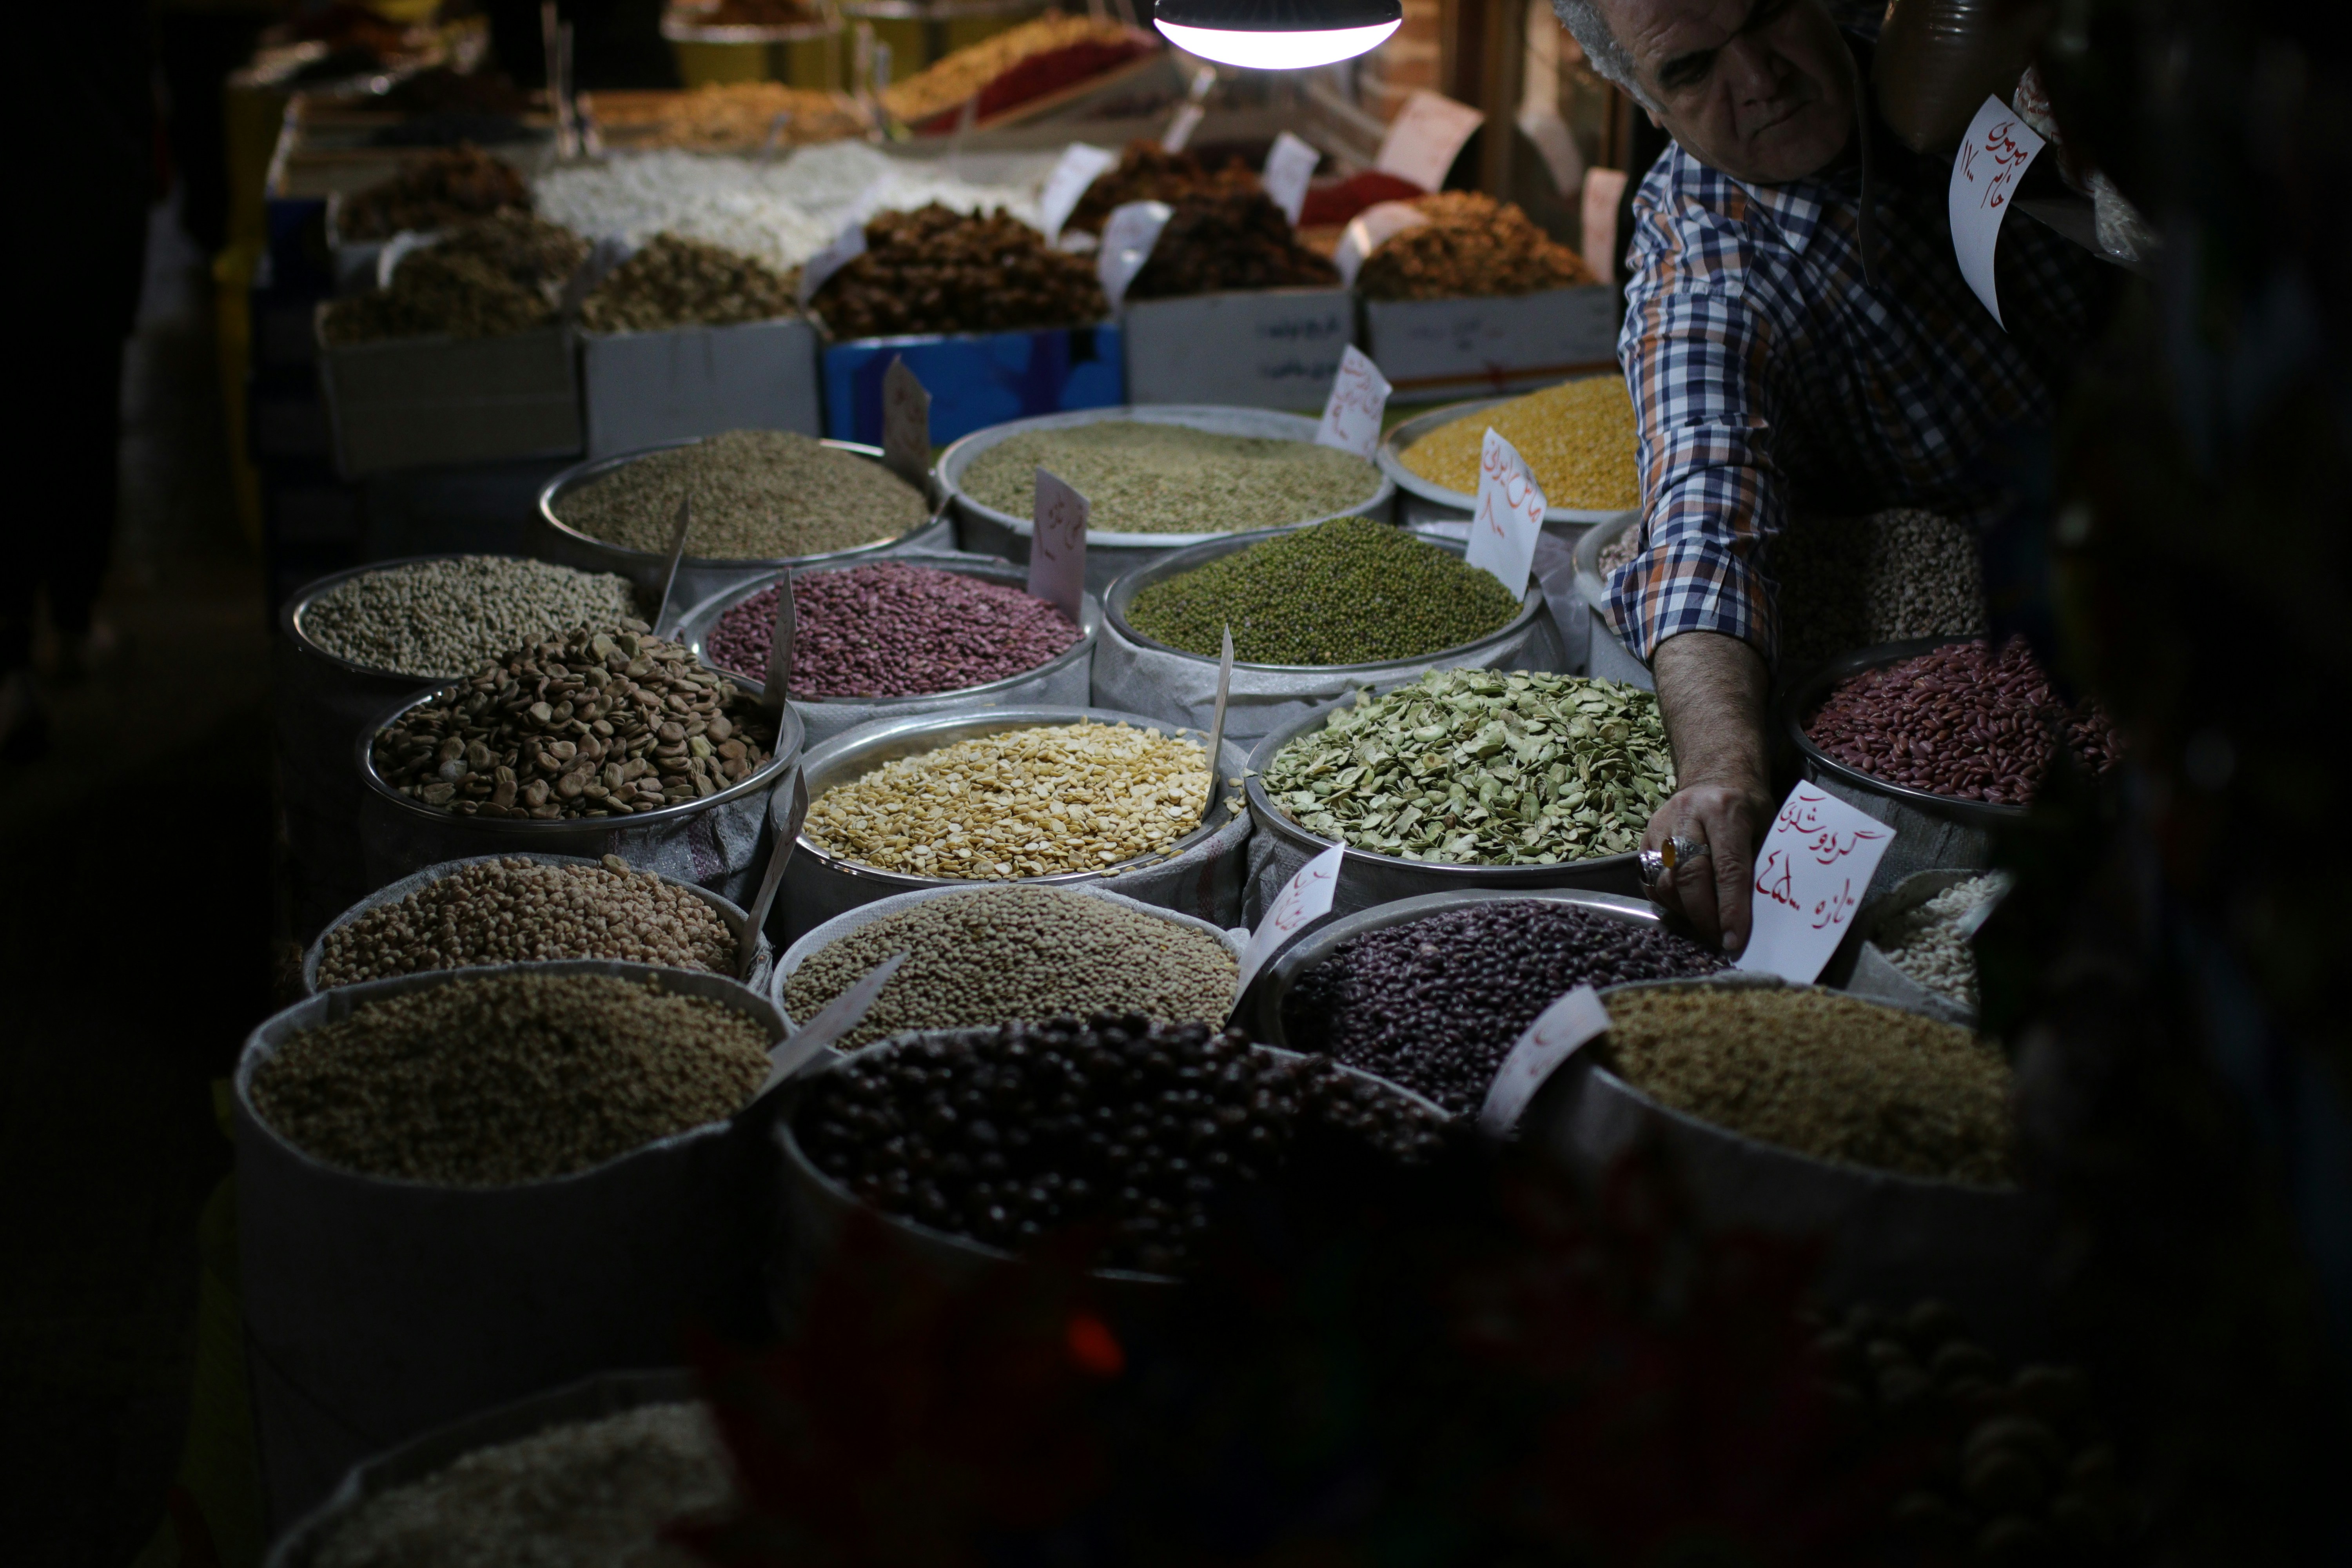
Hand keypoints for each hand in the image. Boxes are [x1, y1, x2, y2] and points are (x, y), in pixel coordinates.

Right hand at [1642, 781, 1773, 953]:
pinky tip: (1685, 907)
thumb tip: (1755, 917)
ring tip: (1705, 924)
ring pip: (1665, 882)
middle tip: (1718, 939)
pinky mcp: (1645, 836)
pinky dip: (1668, 901)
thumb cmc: (1748, 806)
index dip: (1731, 909)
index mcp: (1726, 810)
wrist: (1715, 774)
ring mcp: (1661, 824)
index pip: (1728, 868)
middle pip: (1689, 877)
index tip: (1734, 940)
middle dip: (1704, 916)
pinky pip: (1651, 880)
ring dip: (1685, 911)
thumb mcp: (1767, 828)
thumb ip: (1759, 865)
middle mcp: (1688, 814)